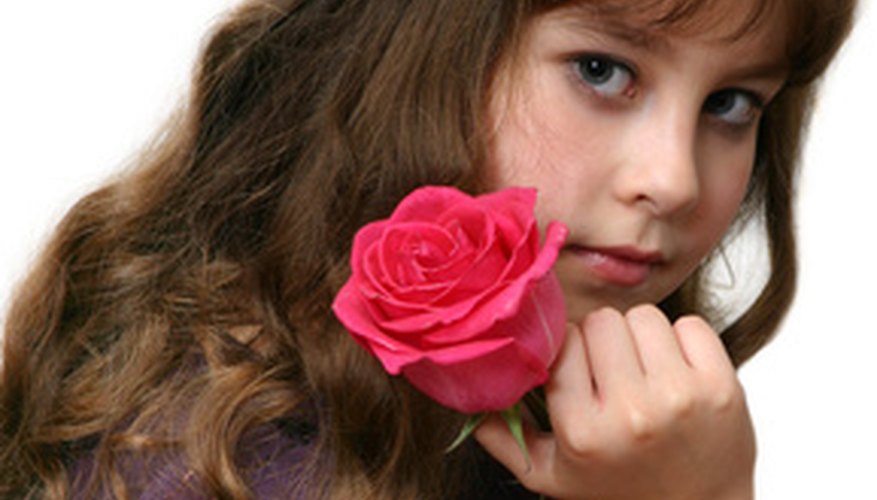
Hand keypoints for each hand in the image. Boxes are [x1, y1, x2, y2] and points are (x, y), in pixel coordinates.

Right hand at [475, 305, 755, 499]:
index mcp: (583, 431)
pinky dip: (682, 340)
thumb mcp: (553, 478)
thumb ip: (506, 440)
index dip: (566, 351)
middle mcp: (631, 412)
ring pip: (642, 317)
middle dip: (602, 341)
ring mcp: (680, 397)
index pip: (560, 345)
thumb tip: (472, 401)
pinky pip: (690, 324)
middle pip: (601, 322)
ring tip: (645, 371)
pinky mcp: (722, 387)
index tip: (576, 367)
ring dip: (640, 337)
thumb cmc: (621, 491)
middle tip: (612, 370)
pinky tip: (677, 370)